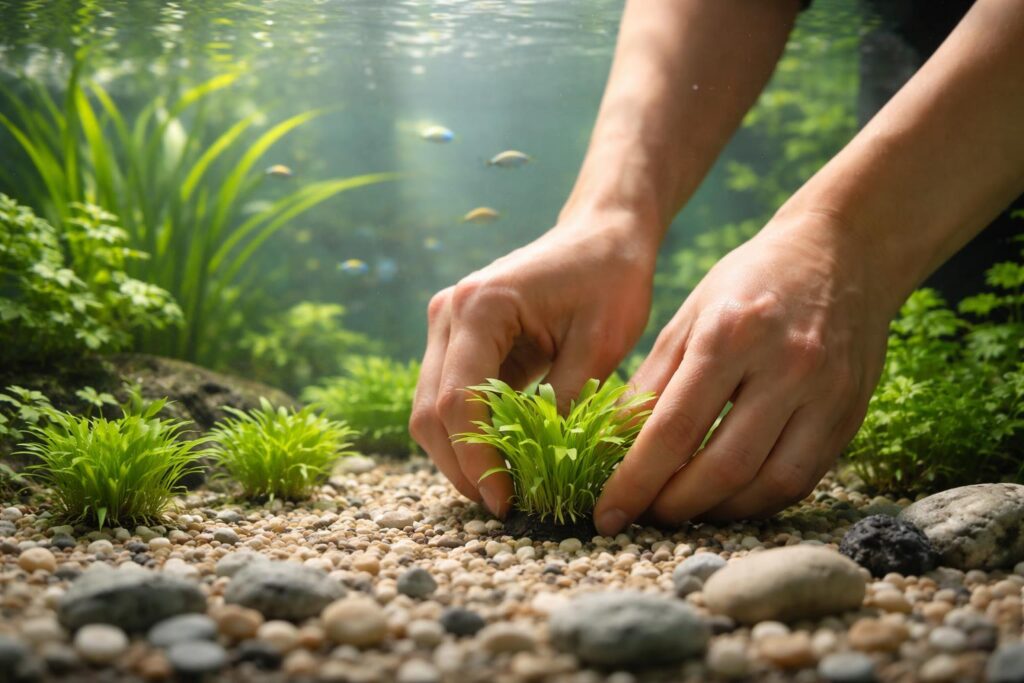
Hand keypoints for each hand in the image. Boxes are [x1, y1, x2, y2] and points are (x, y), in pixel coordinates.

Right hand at [410, 209, 657, 515]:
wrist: (601, 232)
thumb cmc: (610, 276)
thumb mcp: (602, 342)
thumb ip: (566, 401)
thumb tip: (543, 467)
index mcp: (481, 306)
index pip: (460, 400)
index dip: (478, 460)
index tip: (508, 503)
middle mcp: (448, 313)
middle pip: (430, 411)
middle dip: (462, 467)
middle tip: (504, 508)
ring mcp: (446, 324)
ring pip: (431, 410)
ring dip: (460, 455)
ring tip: (504, 491)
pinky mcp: (457, 338)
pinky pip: (449, 397)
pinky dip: (468, 434)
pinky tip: (503, 461)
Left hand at [594, 211, 895, 534]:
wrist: (842, 252)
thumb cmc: (751, 280)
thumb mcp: (690, 315)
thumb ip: (653, 381)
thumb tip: (615, 446)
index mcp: (730, 335)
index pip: (674, 428)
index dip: (636, 481)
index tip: (606, 514)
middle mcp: (784, 366)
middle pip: (723, 467)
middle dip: (674, 506)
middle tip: (642, 517)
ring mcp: (826, 394)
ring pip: (769, 484)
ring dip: (718, 513)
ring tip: (683, 510)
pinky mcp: (851, 414)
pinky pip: (803, 479)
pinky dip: (760, 500)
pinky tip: (729, 498)